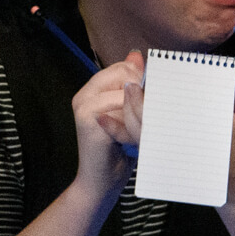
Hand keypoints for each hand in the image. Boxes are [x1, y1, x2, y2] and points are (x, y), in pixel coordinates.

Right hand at [70, 49, 146, 197]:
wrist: (102, 181)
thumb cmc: (120, 148)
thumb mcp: (130, 112)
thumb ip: (131, 84)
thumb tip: (137, 54)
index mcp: (93, 89)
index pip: (123, 67)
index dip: (142, 80)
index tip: (150, 98)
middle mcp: (84, 94)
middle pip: (125, 75)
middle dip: (142, 94)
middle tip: (143, 119)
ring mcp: (83, 106)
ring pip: (127, 92)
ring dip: (139, 112)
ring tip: (136, 131)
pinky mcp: (88, 119)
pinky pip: (121, 108)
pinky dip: (132, 123)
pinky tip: (128, 138)